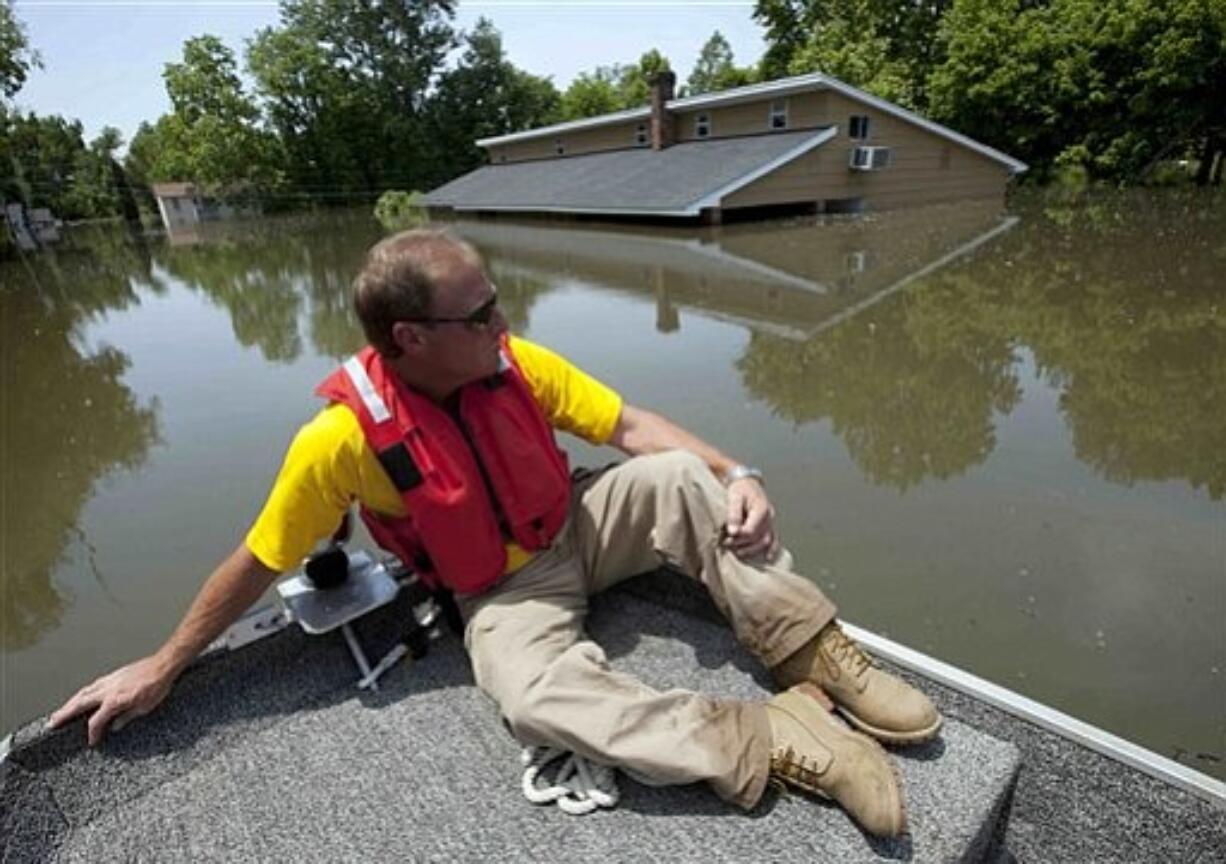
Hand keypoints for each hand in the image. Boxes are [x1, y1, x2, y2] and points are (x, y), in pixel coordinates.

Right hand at [47, 655, 176, 745]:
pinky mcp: (113, 675)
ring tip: (60, 712)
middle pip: (80, 703)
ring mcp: (109, 680)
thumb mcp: (144, 708)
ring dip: (70, 702)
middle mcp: (108, 689)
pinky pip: (92, 685)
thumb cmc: (157, 686)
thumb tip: (114, 727)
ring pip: (83, 692)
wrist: (163, 665)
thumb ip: (127, 718)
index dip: (92, 733)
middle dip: (65, 714)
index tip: (92, 741)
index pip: (96, 721)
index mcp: (114, 700)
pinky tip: (81, 696)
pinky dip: (83, 692)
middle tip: (52, 722)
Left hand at [723, 477, 777, 559]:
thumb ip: (734, 513)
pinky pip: (774, 538)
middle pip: (758, 537)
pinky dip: (772, 548)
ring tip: (738, 552)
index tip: (727, 537)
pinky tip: (768, 557)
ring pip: (766, 540)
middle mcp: (769, 516)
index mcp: (761, 509)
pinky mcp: (769, 524)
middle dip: (742, 543)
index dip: (739, 536)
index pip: (751, 530)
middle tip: (727, 544)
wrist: (746, 481)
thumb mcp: (734, 497)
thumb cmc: (740, 488)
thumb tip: (733, 531)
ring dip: (752, 549)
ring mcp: (771, 521)